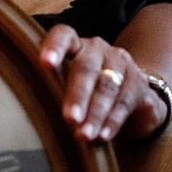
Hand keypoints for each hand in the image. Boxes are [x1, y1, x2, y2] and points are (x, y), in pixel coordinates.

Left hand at [39, 24, 167, 140]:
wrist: (127, 96)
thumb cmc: (81, 89)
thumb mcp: (64, 85)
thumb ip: (51, 90)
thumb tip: (32, 115)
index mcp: (73, 45)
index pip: (63, 36)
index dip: (54, 47)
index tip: (45, 64)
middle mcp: (96, 48)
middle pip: (86, 68)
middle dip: (78, 95)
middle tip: (70, 118)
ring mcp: (119, 62)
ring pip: (107, 86)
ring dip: (96, 114)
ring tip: (84, 135)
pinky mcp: (139, 80)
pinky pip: (125, 100)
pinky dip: (113, 120)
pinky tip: (103, 135)